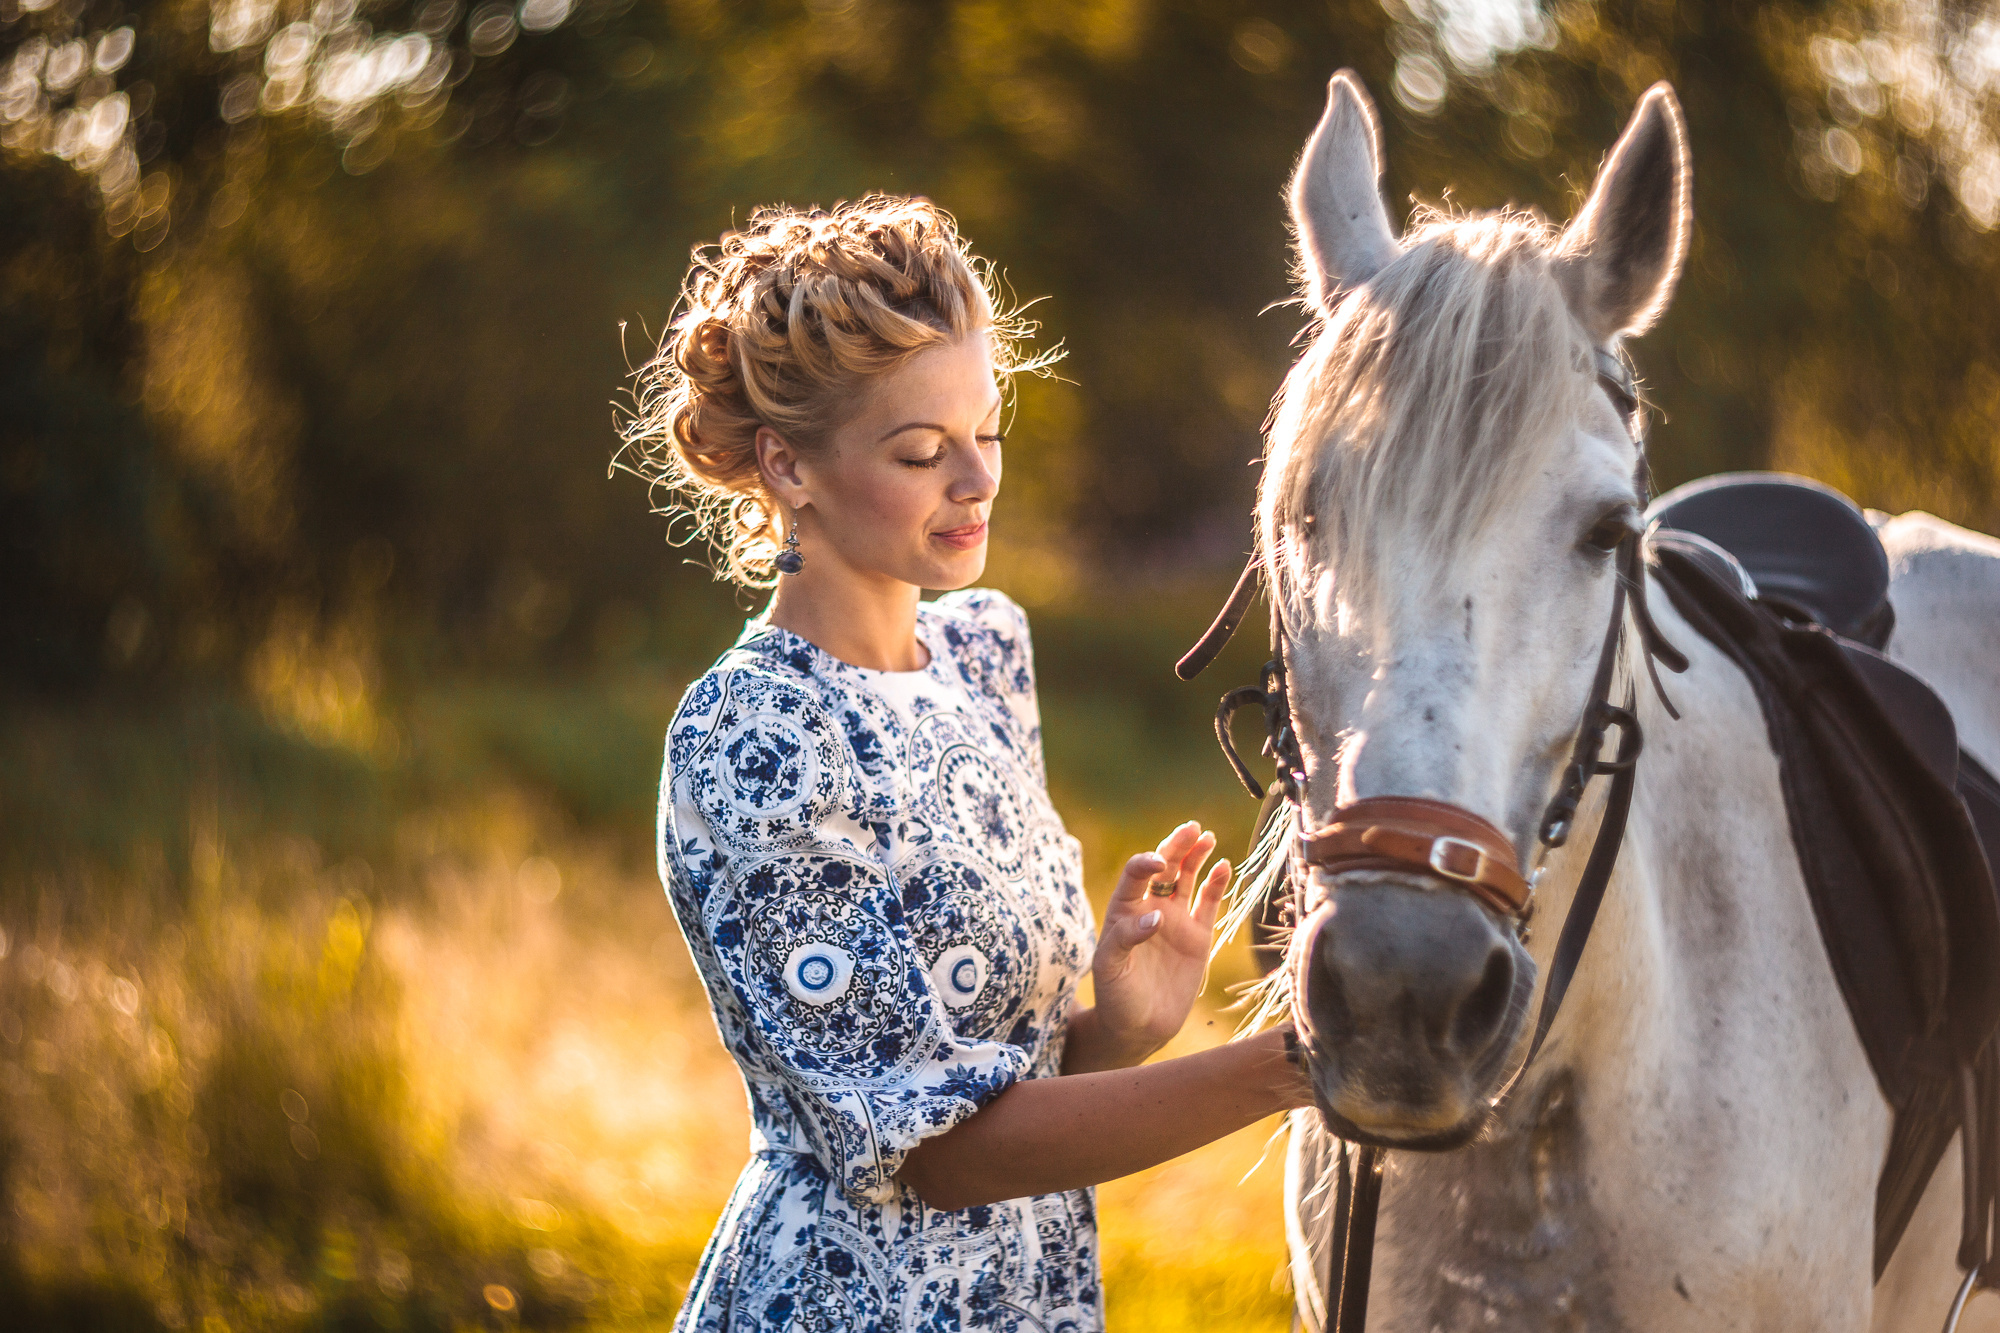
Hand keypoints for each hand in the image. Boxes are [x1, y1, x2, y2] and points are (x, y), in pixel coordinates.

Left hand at [1087, 821, 1228, 1064]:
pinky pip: (1209, 903)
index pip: (1134, 875)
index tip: (1158, 864)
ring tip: (1207, 837)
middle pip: (1164, 867)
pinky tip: (1224, 866)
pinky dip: (1217, 884)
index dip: (1145, 864)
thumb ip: (1127, 938)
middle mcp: (1150, 908)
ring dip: (1196, 856)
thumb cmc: (1116, 996)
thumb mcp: (1110, 967)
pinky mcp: (1197, 936)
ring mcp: (1175, 920)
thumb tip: (1155, 916)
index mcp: (1124, 911)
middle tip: (1191, 829)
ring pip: (1186, 878)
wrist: (1139, 1027)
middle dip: (1176, 846)